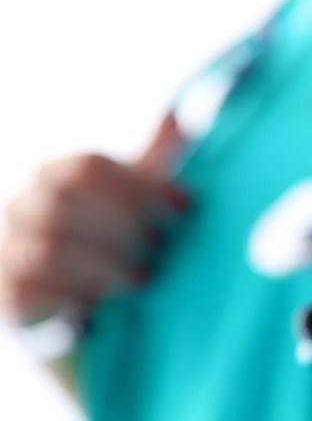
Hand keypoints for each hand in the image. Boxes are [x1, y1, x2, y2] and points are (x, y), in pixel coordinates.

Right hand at [0, 153, 188, 325]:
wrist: (71, 290)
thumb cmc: (110, 231)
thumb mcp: (135, 192)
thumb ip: (157, 156)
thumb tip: (180, 118)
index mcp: (56, 174)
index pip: (87, 167)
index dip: (140, 185)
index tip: (183, 207)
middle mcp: (25, 206)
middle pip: (64, 202)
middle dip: (122, 224)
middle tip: (162, 244)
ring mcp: (9, 248)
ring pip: (49, 250)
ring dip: (104, 265)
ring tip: (145, 277)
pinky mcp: (6, 293)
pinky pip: (29, 293)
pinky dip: (74, 297)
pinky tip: (108, 304)